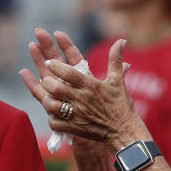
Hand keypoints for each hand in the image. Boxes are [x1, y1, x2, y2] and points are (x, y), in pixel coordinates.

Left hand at [19, 29, 142, 151]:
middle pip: (55, 88)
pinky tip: (53, 113)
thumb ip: (115, 59)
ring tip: (48, 96)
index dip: (56, 66)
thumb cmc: (120, 104)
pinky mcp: (73, 128)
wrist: (124, 131)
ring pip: (51, 106)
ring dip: (47, 99)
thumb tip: (122, 40)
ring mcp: (76, 115)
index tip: (50, 62)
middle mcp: (81, 99)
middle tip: (47, 79)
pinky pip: (54, 123)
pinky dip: (51, 118)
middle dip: (47, 81)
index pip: (69, 73)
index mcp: (90, 85)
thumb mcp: (117, 80)